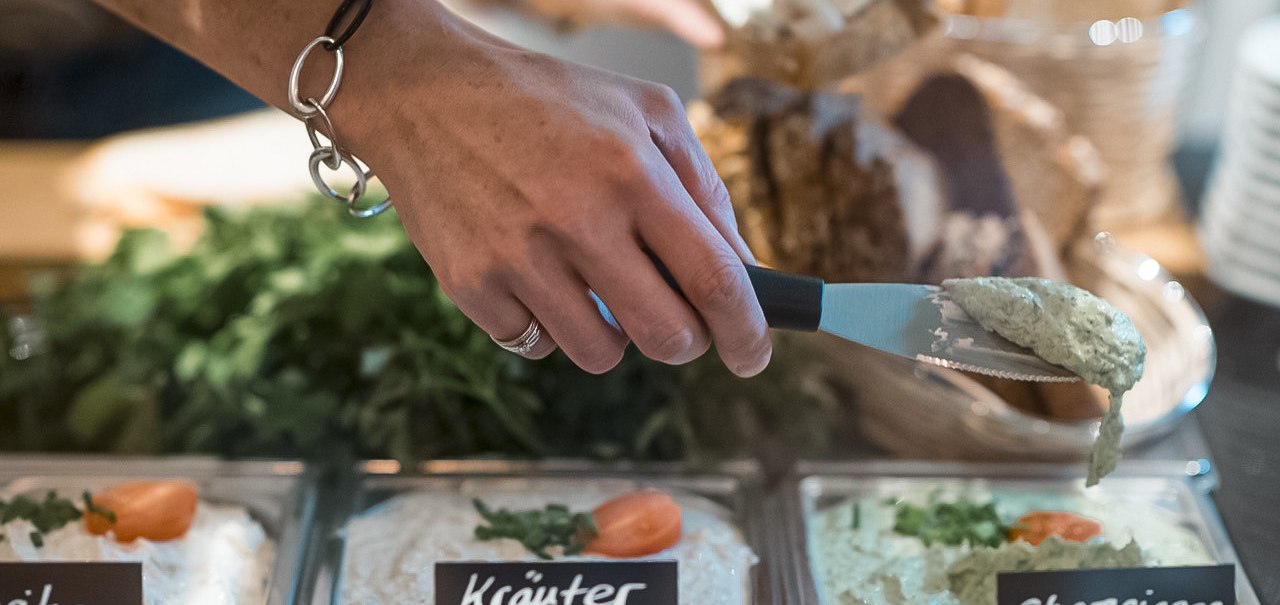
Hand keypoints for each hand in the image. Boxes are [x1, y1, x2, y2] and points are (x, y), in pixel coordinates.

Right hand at [347, 4, 769, 376]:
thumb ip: (703, 185)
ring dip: (615, 336)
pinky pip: (535, 346)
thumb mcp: (643, 110)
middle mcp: (578, 219)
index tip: (753, 355)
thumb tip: (745, 268)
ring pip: (601, 354)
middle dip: (685, 342)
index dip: (746, 332)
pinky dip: (548, 327)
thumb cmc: (547, 101)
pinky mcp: (470, 284)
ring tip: (597, 288)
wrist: (426, 93)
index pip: (715, 280)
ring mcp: (519, 257)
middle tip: (676, 323)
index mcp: (633, 173)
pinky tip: (539, 280)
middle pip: (666, 335)